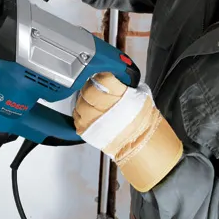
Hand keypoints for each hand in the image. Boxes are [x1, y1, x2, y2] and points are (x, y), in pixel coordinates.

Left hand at [73, 72, 183, 191]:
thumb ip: (126, 83)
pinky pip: (76, 117)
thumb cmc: (142, 122)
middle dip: (90, 86)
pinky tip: (89, 113)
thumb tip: (118, 75)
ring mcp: (92, 120)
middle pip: (87, 89)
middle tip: (95, 87)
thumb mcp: (141, 95)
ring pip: (79, 102)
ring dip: (84, 100)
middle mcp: (104, 107)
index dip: (101, 75)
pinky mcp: (85, 130)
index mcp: (119, 95)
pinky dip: (80, 113)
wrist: (139, 143)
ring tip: (93, 102)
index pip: (102, 78)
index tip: (103, 76)